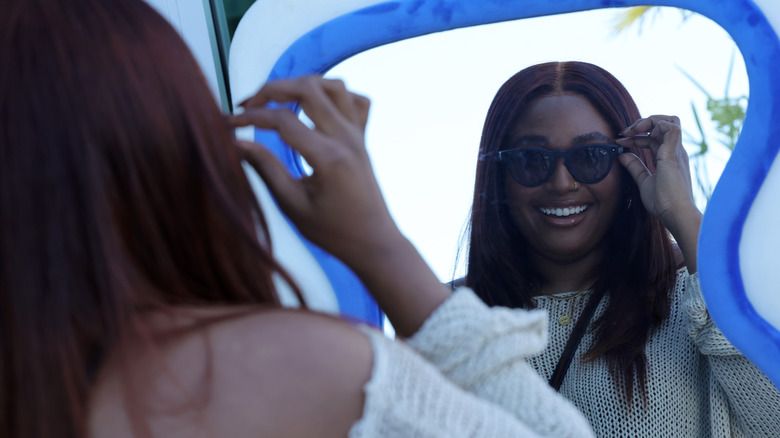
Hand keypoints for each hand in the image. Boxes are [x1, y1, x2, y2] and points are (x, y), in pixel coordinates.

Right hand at [230, 75, 449, 335]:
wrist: (373, 242)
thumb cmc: (332, 232)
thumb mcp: (292, 206)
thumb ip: (266, 169)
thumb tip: (236, 143)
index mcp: (328, 157)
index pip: (283, 120)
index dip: (251, 117)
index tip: (227, 123)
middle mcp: (346, 138)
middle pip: (308, 89)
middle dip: (272, 89)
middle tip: (248, 105)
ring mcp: (358, 135)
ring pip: (333, 86)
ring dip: (302, 84)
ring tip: (278, 100)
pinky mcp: (363, 138)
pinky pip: (355, 100)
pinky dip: (333, 95)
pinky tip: (314, 108)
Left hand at [617, 115, 701, 271]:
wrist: (676, 215)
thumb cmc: (664, 203)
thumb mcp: (644, 182)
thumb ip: (635, 168)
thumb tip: (622, 156)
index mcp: (669, 158)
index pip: (654, 138)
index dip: (636, 137)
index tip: (619, 142)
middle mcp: (676, 152)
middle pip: (664, 124)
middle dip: (642, 124)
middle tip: (624, 132)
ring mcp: (676, 152)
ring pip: (670, 121)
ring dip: (649, 121)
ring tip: (631, 130)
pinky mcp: (674, 154)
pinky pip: (671, 127)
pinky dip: (654, 125)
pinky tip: (637, 135)